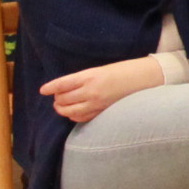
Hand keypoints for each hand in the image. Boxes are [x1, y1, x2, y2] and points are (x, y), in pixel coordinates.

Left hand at [40, 57, 165, 125]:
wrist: (145, 79)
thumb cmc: (123, 70)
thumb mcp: (100, 70)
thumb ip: (83, 79)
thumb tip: (65, 88)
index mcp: (90, 76)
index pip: (62, 84)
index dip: (50, 87)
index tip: (43, 90)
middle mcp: (91, 91)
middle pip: (63, 99)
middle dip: (57, 99)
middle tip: (58, 96)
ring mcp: (96, 104)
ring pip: (69, 111)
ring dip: (62, 108)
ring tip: (62, 105)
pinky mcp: (102, 113)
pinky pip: (81, 118)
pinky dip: (73, 116)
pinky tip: (74, 112)